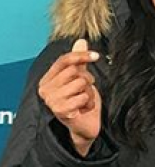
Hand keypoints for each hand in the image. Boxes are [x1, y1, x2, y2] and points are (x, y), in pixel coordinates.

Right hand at [37, 39, 100, 155]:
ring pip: (80, 84)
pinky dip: (89, 103)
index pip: (63, 61)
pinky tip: (84, 109)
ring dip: (89, 93)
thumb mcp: (81, 79)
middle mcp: (45, 89)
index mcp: (47, 79)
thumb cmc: (82, 102)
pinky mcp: (60, 110)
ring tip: (84, 101)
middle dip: (87, 80)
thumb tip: (81, 41)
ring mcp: (51, 100)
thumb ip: (79, 62)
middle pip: (74, 72)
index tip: (96, 56)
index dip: (80, 56)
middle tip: (87, 90)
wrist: (85, 126)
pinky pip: (83, 97)